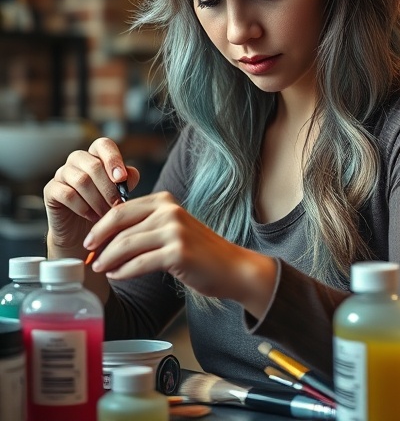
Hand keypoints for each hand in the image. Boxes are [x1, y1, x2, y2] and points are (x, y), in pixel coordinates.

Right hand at [43, 137, 139, 250]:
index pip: (103, 145)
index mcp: (96, 155)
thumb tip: (129, 174)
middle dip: (109, 188)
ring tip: (106, 214)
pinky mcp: (51, 190)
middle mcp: (77, 160)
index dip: (113, 159)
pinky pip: (67, 194)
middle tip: (118, 205)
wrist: (83, 232)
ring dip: (97, 200)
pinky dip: (83, 207)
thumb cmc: (104, 207)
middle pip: (94, 165)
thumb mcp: (121, 193)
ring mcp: (62, 173)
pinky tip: (92, 216)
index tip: (121, 178)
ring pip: (81, 180)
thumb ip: (128, 180)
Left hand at [84, 191, 276, 317]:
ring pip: (126, 244)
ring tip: (101, 269)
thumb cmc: (200, 252)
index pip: (121, 208)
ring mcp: (175, 231)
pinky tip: (117, 276)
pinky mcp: (178, 253)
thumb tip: (107, 237)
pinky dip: (123, 271)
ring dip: (108, 259)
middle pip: (119, 223)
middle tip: (89, 257)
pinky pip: (139, 263)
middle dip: (98, 241)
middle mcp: (169, 211)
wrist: (231, 268)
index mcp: (165, 201)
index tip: (89, 241)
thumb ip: (146, 226)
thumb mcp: (172, 228)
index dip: (100, 226)